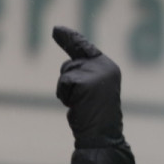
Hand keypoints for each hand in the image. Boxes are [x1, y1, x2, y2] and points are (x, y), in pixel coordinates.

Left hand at [52, 26, 123, 147]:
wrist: (102, 135)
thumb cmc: (95, 116)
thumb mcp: (91, 90)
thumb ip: (83, 74)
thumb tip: (68, 63)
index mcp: (108, 67)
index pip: (85, 48)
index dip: (70, 38)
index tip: (55, 29)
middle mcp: (105, 66)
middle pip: (70, 64)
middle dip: (67, 83)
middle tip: (81, 101)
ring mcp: (95, 72)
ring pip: (65, 73)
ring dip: (66, 91)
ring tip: (80, 104)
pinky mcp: (85, 81)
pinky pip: (63, 83)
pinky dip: (64, 96)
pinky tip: (77, 105)